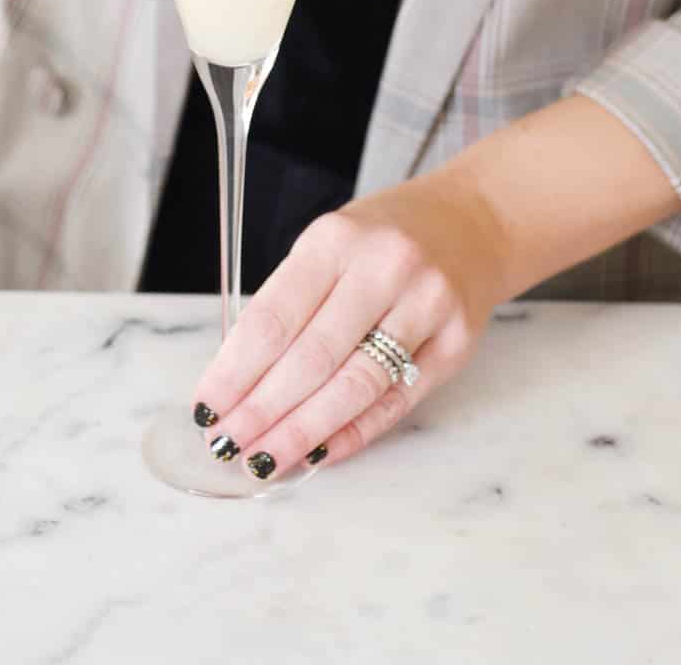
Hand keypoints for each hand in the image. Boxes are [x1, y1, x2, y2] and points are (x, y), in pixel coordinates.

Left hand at [190, 174, 507, 482]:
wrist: (472, 221)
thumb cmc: (382, 238)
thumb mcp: (329, 244)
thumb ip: (291, 302)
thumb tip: (238, 380)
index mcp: (336, 238)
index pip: (274, 317)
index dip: (235, 370)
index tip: (207, 407)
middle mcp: (384, 268)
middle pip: (311, 357)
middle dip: (262, 410)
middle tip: (228, 444)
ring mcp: (426, 305)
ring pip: (354, 385)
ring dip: (303, 431)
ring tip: (265, 458)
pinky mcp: (456, 343)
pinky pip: (396, 401)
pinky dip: (353, 433)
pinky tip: (319, 452)